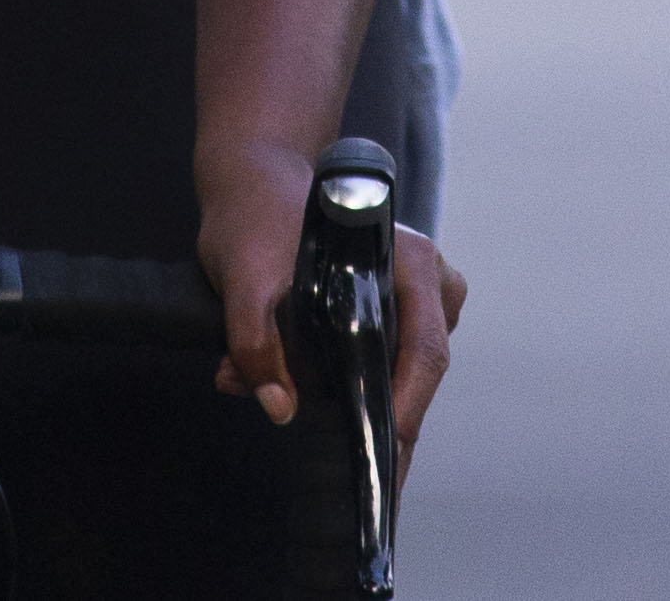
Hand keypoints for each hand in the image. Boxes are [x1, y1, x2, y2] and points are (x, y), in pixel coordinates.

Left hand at [199, 139, 467, 477]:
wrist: (251, 180)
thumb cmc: (254, 218)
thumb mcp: (243, 279)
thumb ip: (254, 343)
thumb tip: (279, 408)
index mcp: (407, 259)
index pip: (425, 350)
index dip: (407, 409)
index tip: (384, 458)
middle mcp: (425, 276)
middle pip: (421, 368)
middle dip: (388, 425)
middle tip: (370, 488)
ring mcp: (415, 292)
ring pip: (405, 368)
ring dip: (365, 404)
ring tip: (331, 448)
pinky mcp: (395, 305)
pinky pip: (387, 358)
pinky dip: (354, 385)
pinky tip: (318, 405)